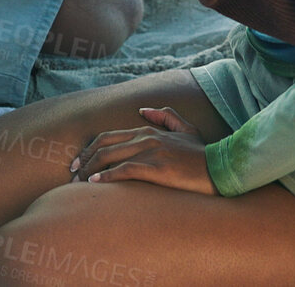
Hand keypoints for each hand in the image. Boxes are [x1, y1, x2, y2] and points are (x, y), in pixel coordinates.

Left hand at [70, 107, 217, 194]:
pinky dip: (107, 177)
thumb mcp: (187, 130)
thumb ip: (165, 116)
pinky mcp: (157, 168)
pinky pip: (124, 171)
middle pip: (103, 147)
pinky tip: (96, 184)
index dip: (89, 149)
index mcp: (148, 130)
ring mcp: (151, 152)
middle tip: (72, 174)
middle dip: (83, 160)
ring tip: (79, 183)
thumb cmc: (203, 153)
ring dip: (90, 171)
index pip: (108, 137)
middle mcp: (146, 138)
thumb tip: (143, 111)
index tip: (78, 162)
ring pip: (110, 158)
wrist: (221, 168)